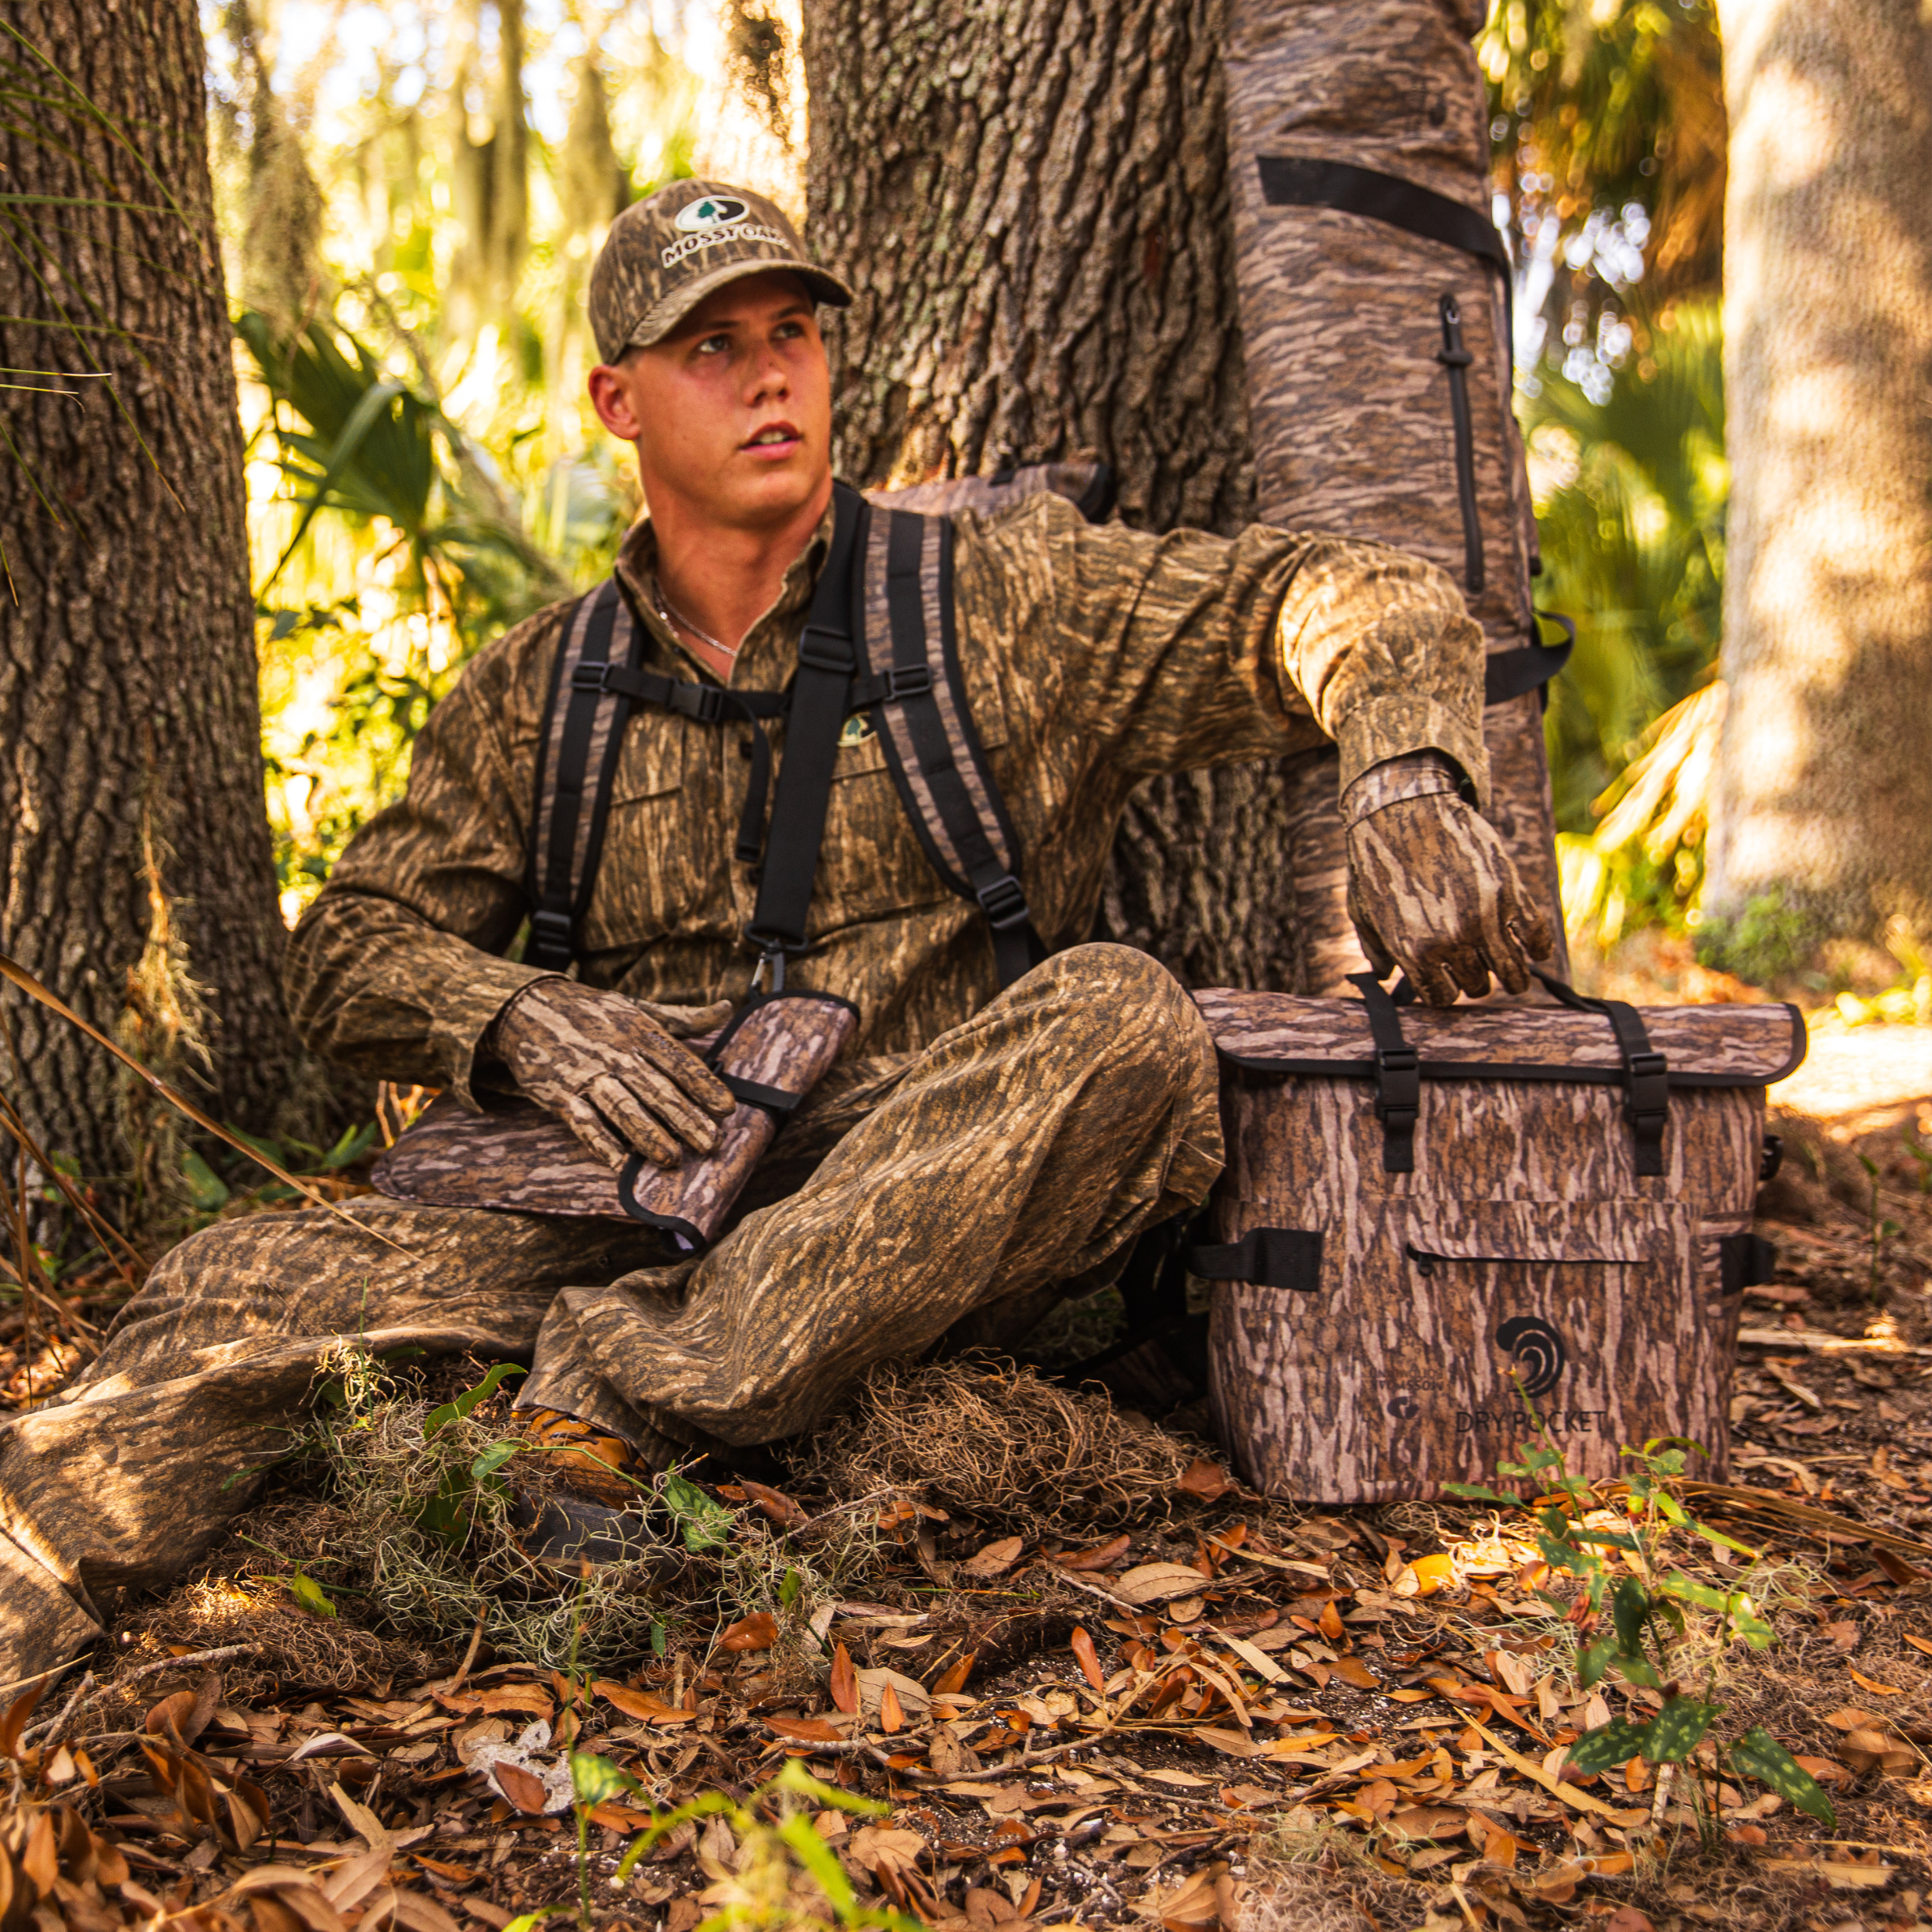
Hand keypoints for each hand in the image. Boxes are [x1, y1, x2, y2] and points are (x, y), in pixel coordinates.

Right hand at [492, 978, 736, 1168]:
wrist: (526, 1007)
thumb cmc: (592, 1012)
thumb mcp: (638, 1007)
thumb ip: (684, 1017)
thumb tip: (728, 1008)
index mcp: (640, 1032)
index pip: (678, 1061)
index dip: (704, 1085)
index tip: (727, 1109)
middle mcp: (616, 1054)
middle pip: (656, 1089)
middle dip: (684, 1118)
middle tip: (710, 1143)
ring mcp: (587, 1075)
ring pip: (622, 1108)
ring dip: (647, 1135)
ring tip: (671, 1159)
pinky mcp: (559, 1095)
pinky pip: (583, 1123)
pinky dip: (601, 1144)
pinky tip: (621, 1165)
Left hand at [1346, 791, 1553, 1005]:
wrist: (1402, 808)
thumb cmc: (1377, 861)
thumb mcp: (1364, 911)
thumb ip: (1376, 949)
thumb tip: (1386, 976)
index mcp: (1415, 952)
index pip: (1443, 997)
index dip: (1446, 990)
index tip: (1449, 981)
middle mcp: (1453, 941)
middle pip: (1477, 986)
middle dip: (1476, 981)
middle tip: (1478, 971)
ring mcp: (1484, 917)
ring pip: (1512, 971)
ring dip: (1514, 977)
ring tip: (1514, 977)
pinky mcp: (1509, 891)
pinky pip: (1536, 935)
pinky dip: (1539, 948)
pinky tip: (1534, 950)